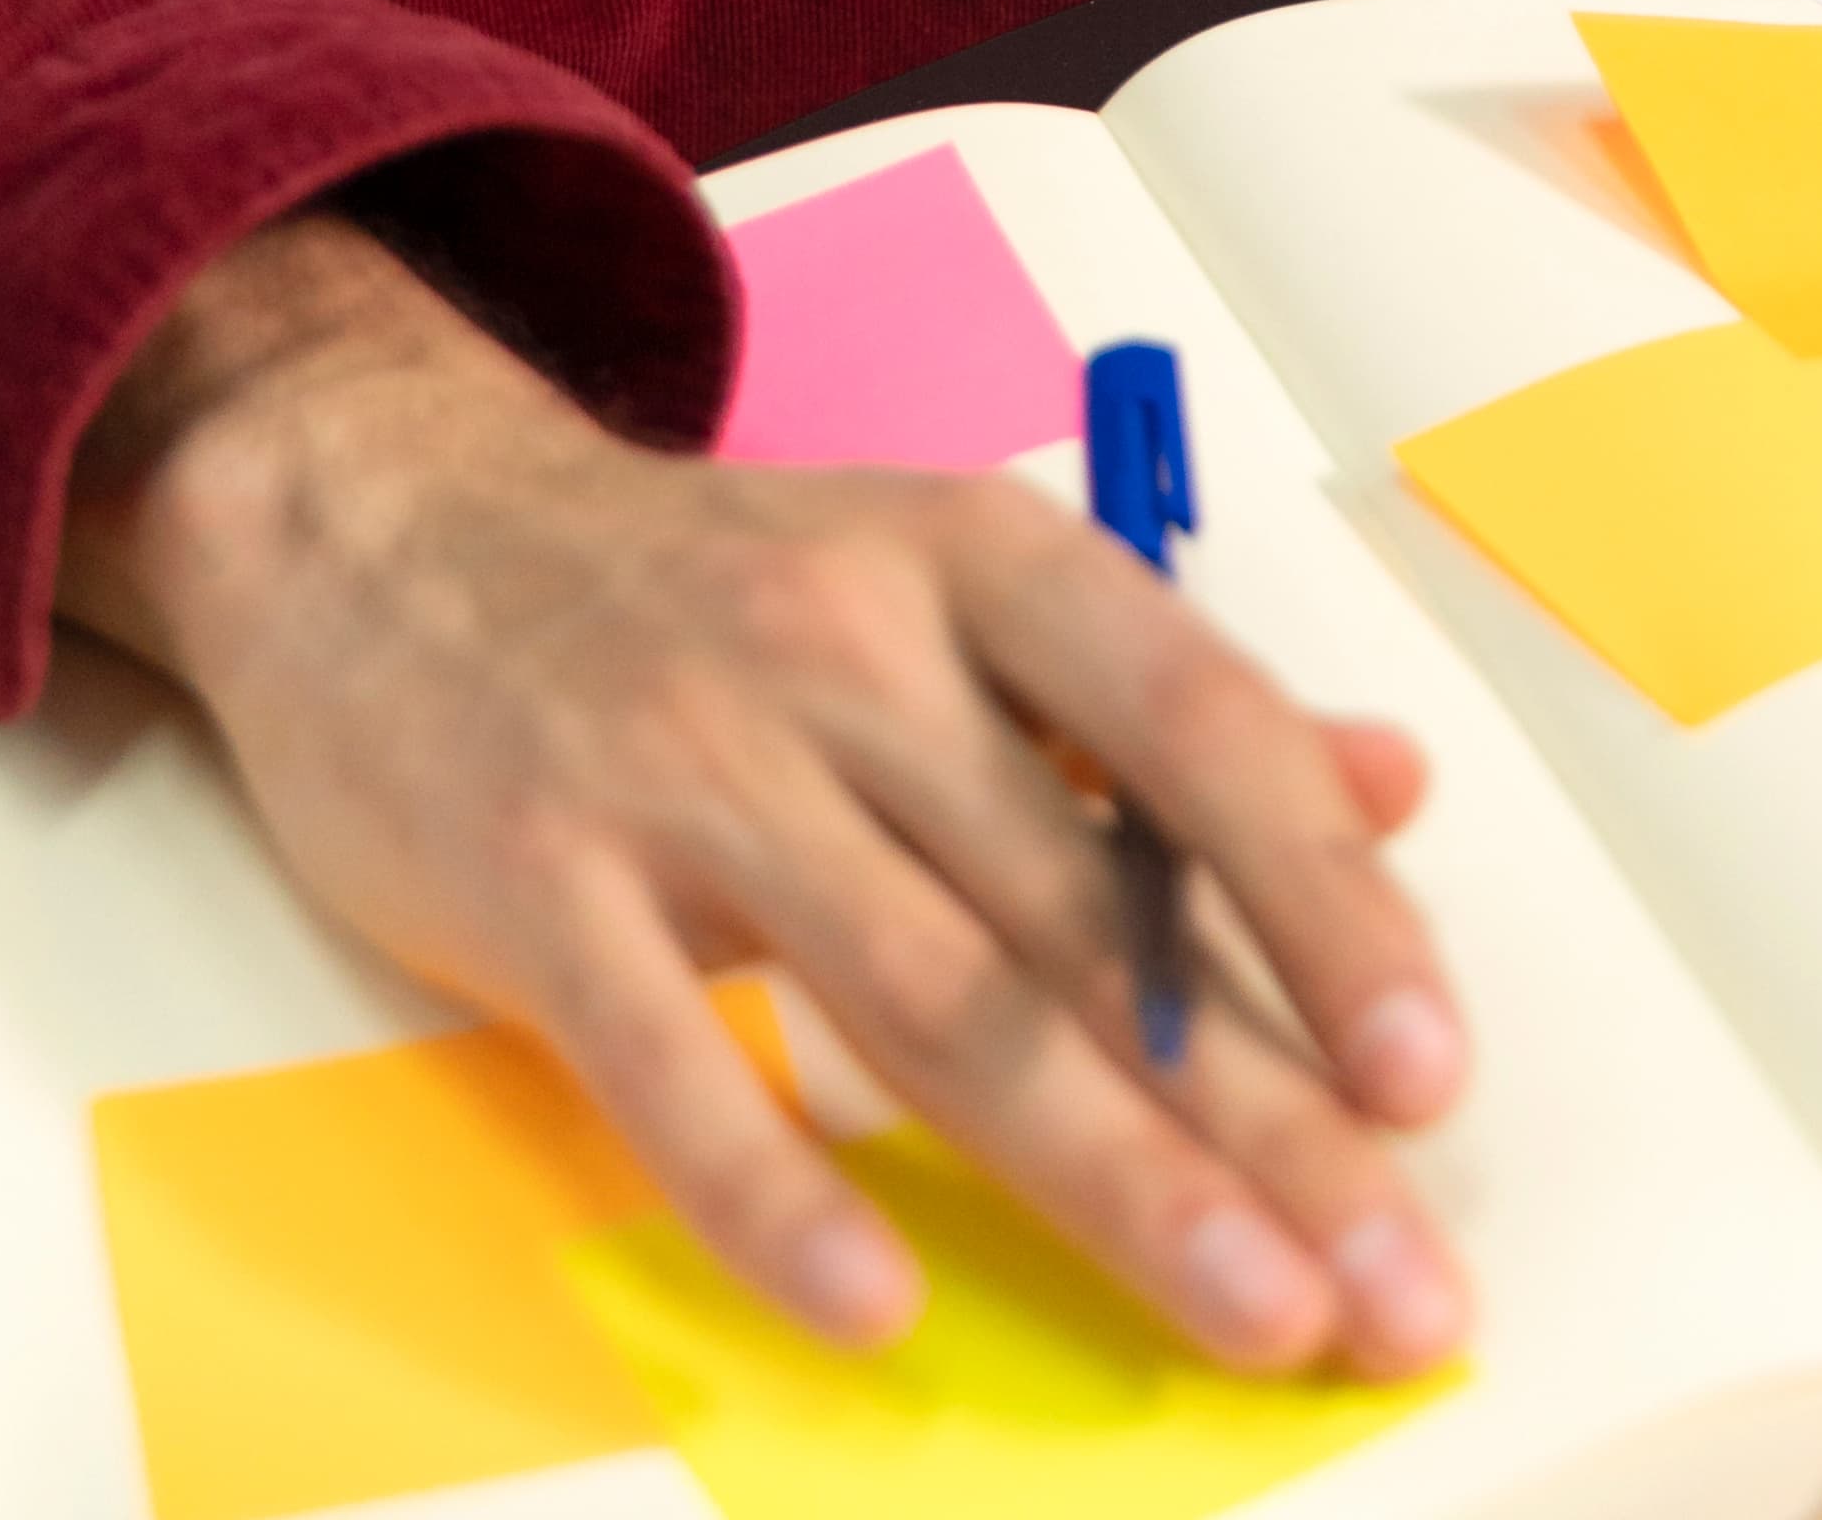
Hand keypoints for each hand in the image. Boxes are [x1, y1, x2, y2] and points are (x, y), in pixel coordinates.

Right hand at [59, 212, 1468, 1374]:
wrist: (388, 512)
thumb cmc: (708, 585)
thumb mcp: (951, 584)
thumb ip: (1161, 703)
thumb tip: (1394, 783)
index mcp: (978, 564)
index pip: (1197, 733)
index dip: (1326, 903)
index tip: (1433, 1068)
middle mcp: (849, 652)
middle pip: (1089, 917)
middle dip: (1268, 1116)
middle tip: (1394, 1279)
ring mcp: (685, 765)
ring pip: (932, 1000)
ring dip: (1108, 1178)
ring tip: (1246, 1309)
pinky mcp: (534, 877)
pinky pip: (671, 1058)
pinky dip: (775, 1191)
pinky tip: (877, 1309)